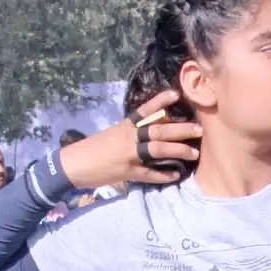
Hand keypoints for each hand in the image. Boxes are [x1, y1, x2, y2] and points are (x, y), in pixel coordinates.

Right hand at [58, 90, 201, 189]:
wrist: (72, 164)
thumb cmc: (92, 149)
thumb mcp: (111, 135)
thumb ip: (129, 133)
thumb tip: (148, 132)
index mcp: (124, 127)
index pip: (145, 111)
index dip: (160, 102)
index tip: (176, 94)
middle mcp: (128, 138)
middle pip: (158, 130)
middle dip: (180, 129)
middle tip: (199, 129)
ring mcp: (129, 155)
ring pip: (158, 150)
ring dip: (177, 151)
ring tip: (194, 153)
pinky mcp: (127, 172)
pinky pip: (149, 174)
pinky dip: (163, 175)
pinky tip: (176, 174)